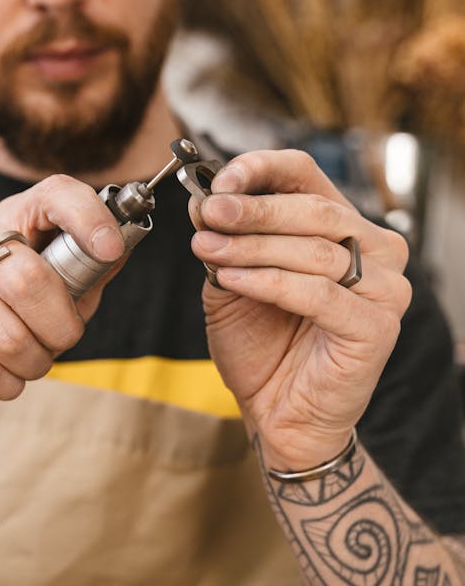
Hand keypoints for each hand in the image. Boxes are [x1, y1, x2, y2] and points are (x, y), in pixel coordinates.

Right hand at [0, 174, 123, 409]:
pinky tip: (0, 376)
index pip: (53, 194)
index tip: (109, 249)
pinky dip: (5, 384)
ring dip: (33, 364)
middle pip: (29, 281)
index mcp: (11, 218)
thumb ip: (87, 270)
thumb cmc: (10, 316)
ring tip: (27, 362)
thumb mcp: (58, 291)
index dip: (87, 218)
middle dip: (60, 329)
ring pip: (7, 336)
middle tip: (60, 342)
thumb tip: (120, 247)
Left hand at [189, 149, 411, 471]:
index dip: (261, 169)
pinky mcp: (377, 328)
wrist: (279, 415)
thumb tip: (203, 201)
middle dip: (253, 210)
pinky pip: (317, 293)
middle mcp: (373, 250)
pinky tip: (232, 280)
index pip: (305, 174)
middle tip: (209, 213)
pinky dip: (268, 282)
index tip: (219, 181)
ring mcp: (383, 289)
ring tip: (208, 249)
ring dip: (251, 247)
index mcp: (342, 226)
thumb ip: (225, 241)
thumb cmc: (263, 346)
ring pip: (313, 249)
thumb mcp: (231, 281)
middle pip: (312, 209)